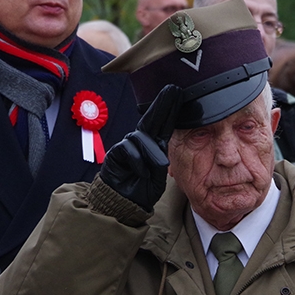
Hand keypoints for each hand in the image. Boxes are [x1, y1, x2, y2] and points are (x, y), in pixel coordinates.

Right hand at [100, 84, 182, 209]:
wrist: (123, 203)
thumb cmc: (141, 188)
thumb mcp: (158, 173)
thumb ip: (160, 158)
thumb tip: (162, 148)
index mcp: (153, 145)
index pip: (163, 124)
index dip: (170, 109)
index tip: (179, 93)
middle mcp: (140, 142)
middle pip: (151, 119)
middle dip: (162, 104)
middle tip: (171, 90)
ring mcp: (127, 146)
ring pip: (142, 138)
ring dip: (152, 152)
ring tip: (161, 165)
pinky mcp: (115, 153)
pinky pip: (128, 149)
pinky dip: (137, 161)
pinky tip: (141, 171)